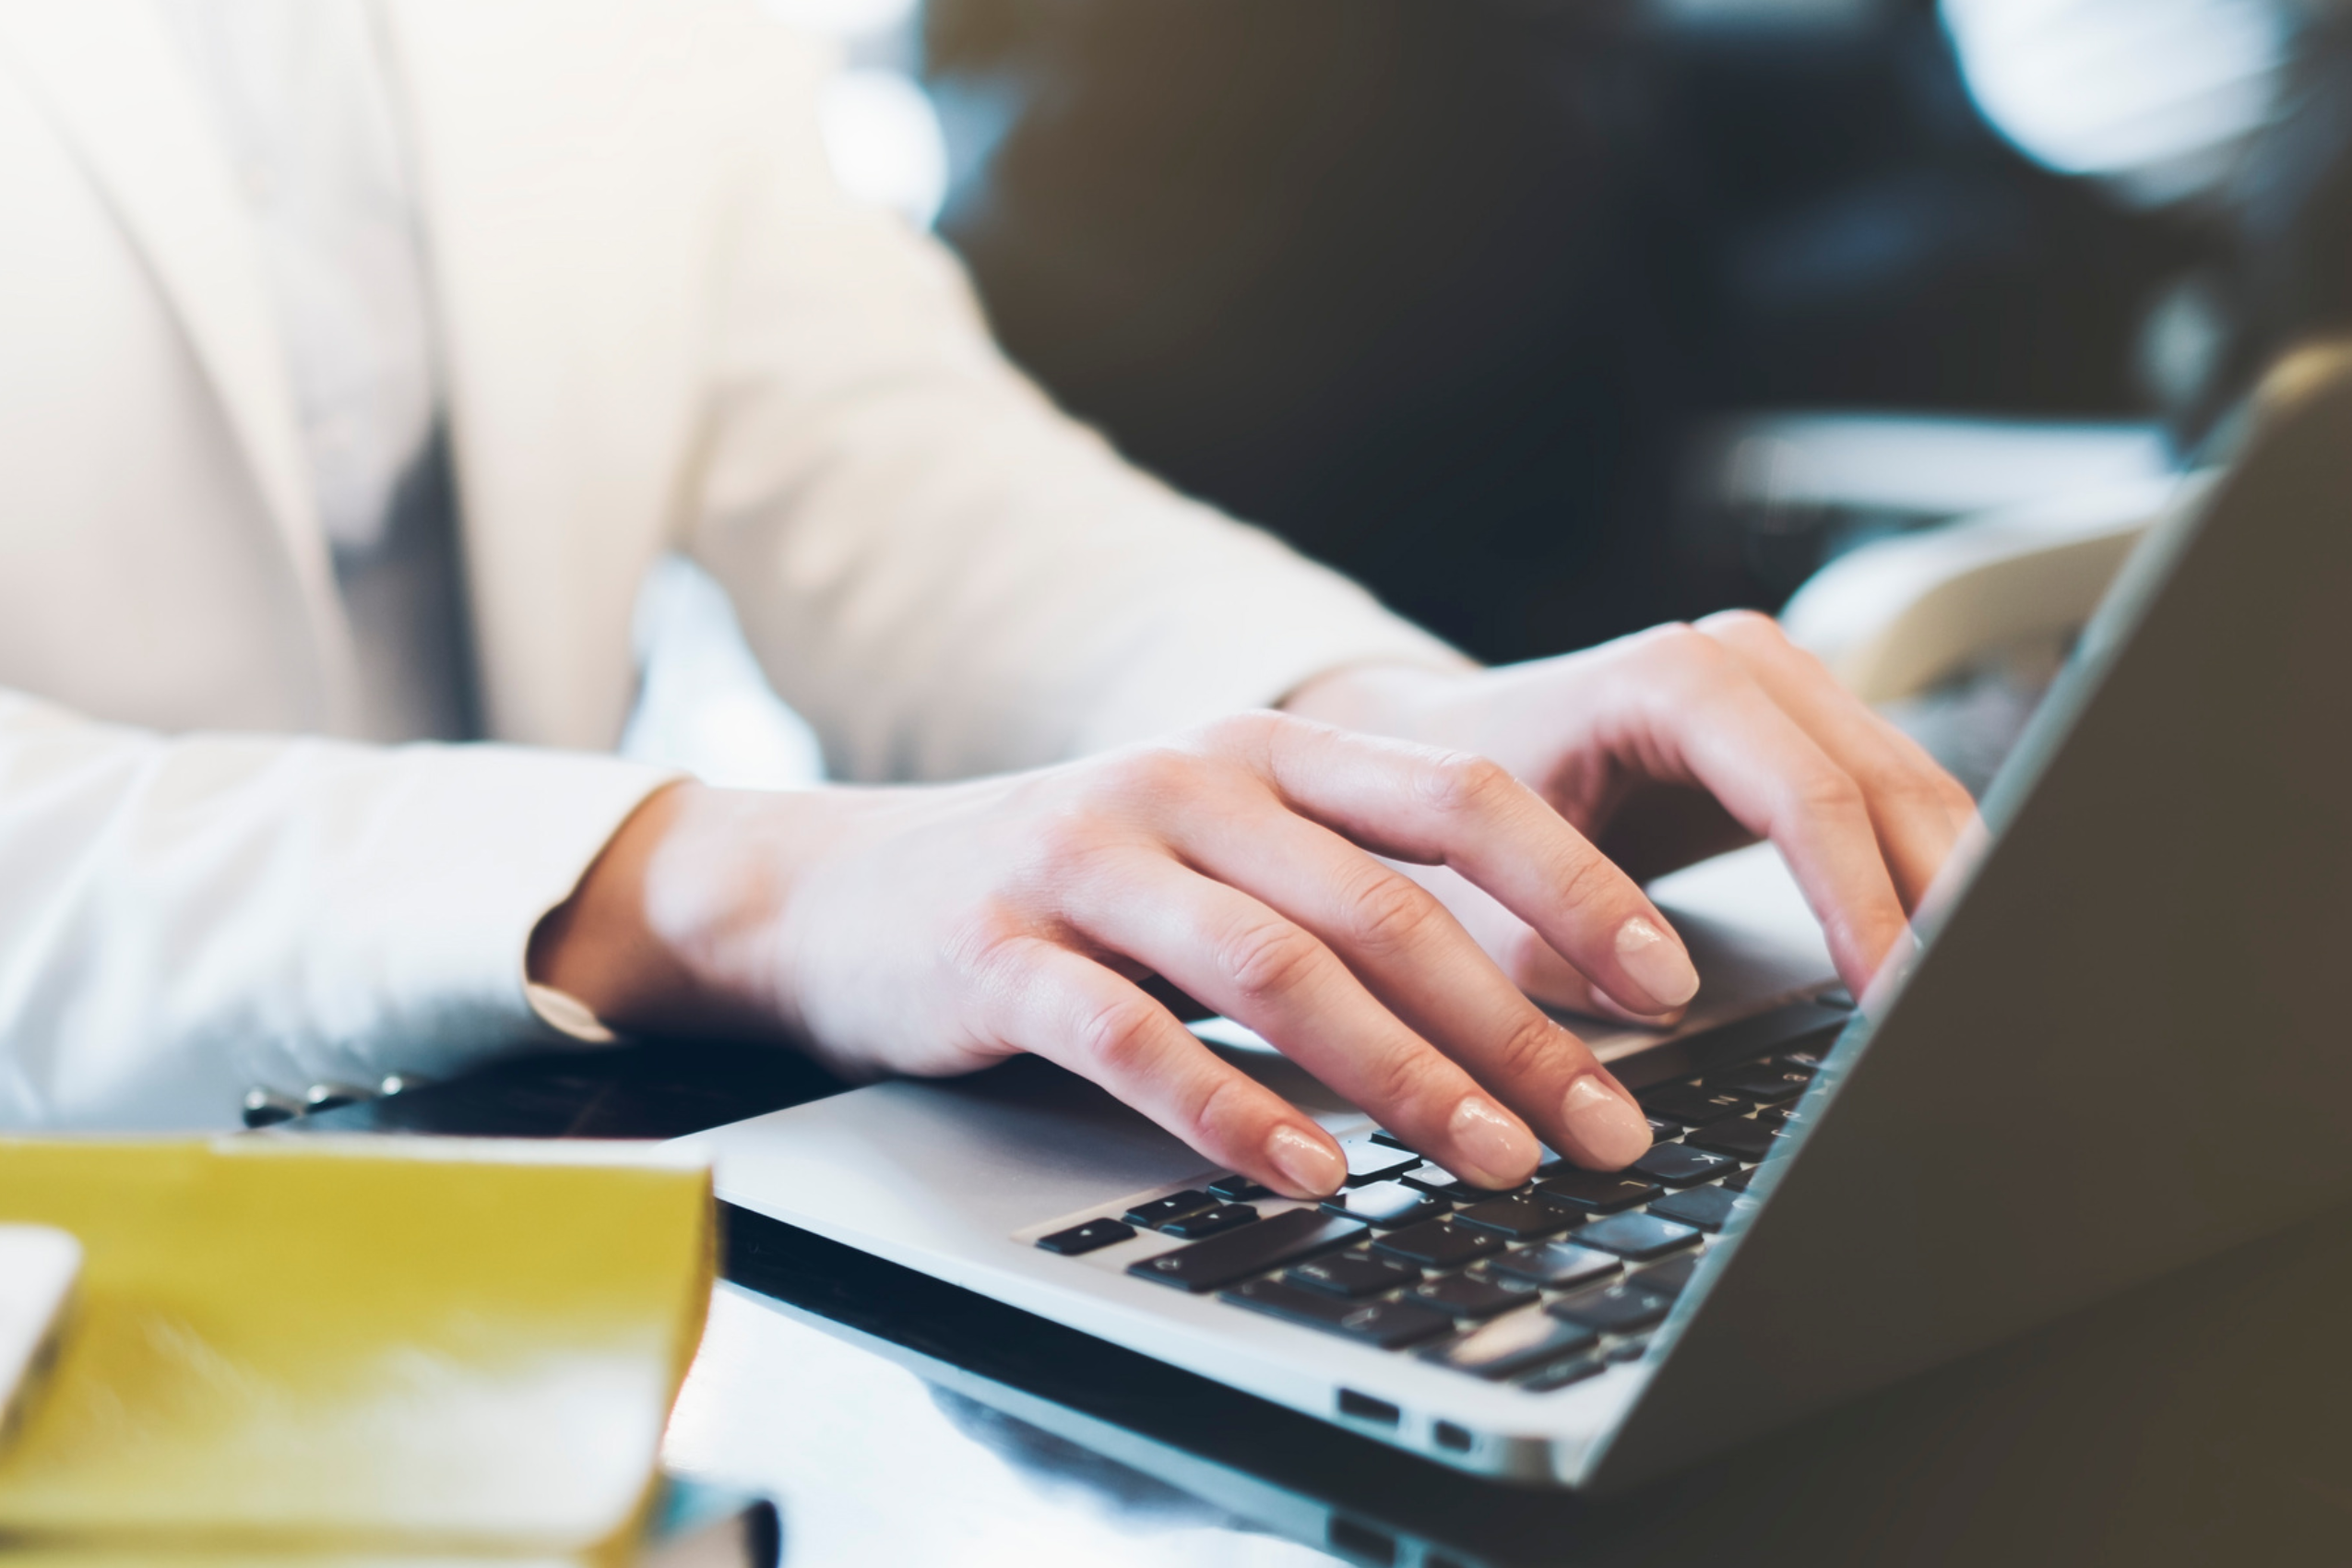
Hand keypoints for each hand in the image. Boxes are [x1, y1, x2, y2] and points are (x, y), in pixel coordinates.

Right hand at [529, 713, 1680, 1195]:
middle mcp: (1189, 783)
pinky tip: (1306, 1176)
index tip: (1671, 984)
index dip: (1578, 888)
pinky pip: (1134, 1037)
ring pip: (1278, 968)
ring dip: (1402, 1077)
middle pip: (1388, 901)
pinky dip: (1231, 1112)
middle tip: (1609, 1125)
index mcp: (1266, 752)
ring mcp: (1091, 861)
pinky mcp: (1005, 953)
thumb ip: (1348, 892)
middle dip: (1519, 1024)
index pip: (1458, 799)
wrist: (848, 889)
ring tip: (1496, 1160)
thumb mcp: (1219, 853)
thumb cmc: (1072, 889)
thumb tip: (1535, 1004)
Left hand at [1283, 611, 1977, 1013]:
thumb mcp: (1484, 884)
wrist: (1438, 744)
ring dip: (1954, 891)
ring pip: (1913, 787)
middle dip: (1939, 903)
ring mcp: (1784, 686)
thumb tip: (1661, 1000)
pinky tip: (1945, 955)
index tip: (1894, 997)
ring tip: (1977, 1002)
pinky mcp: (1802, 729)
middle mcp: (1742, 663)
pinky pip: (1894, 800)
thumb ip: (1560, 947)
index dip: (1861, 902)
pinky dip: (1927, 875)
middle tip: (1967, 1019)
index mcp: (1667, 679)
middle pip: (1888, 783)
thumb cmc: (1451, 807)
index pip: (1806, 793)